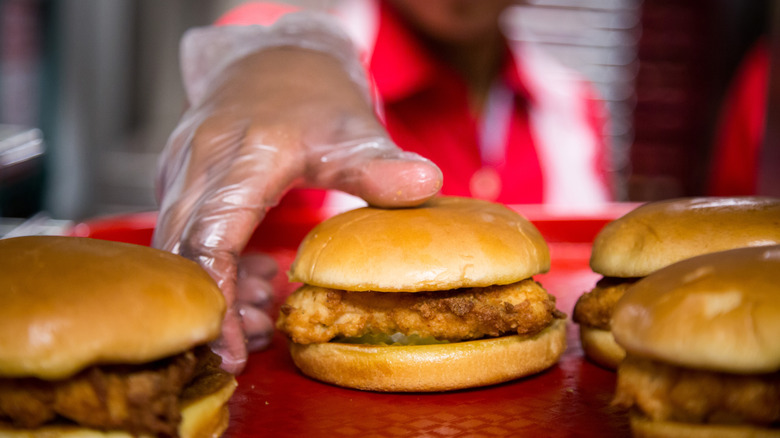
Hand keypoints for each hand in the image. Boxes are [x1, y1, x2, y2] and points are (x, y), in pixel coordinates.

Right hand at [153, 34, 441, 372]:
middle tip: (257, 337)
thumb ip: (380, 165)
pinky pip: (184, 234)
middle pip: (185, 254)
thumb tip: (427, 185)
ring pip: (178, 248)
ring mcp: (181, 169)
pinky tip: (256, 277)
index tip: (234, 348)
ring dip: (217, 289)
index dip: (220, 299)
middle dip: (217, 308)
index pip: (213, 239)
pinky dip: (214, 265)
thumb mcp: (353, 128)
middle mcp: (199, 162)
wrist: (271, 58)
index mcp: (244, 155)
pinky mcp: (178, 178)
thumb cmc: (314, 94)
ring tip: (265, 309)